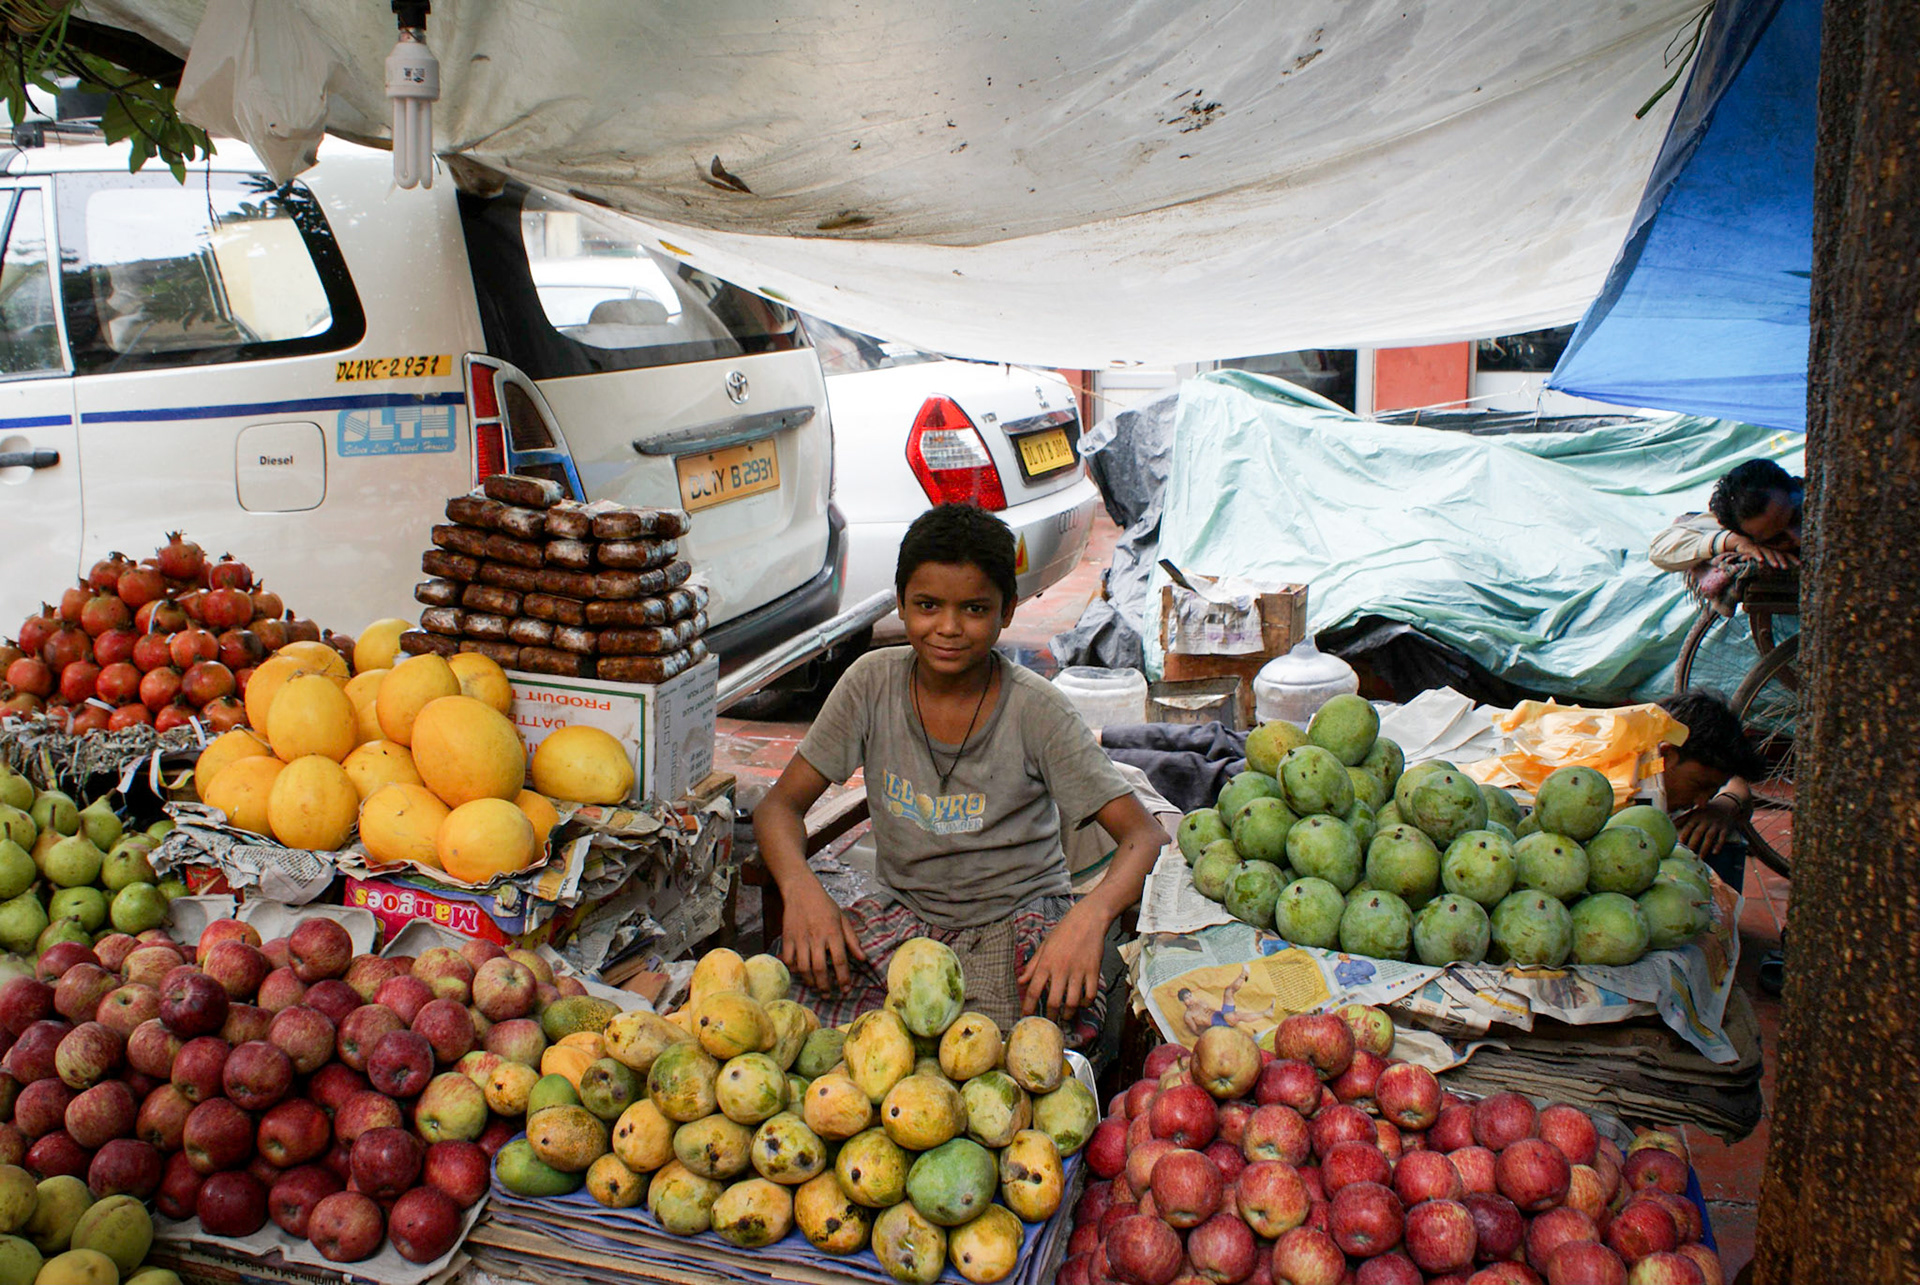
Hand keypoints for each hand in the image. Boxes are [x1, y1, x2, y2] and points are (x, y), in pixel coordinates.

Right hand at [779, 882, 866, 994]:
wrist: (801, 890)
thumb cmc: (825, 905)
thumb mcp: (843, 919)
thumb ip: (852, 940)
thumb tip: (863, 958)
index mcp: (832, 932)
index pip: (840, 960)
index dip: (843, 978)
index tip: (846, 990)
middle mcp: (816, 937)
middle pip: (820, 968)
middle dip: (825, 986)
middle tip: (829, 995)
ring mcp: (800, 938)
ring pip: (804, 967)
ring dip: (810, 981)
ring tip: (816, 987)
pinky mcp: (787, 938)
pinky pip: (789, 959)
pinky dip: (793, 970)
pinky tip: (800, 974)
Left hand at [1018, 900, 1108, 1022]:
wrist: (1087, 920)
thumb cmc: (1063, 932)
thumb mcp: (1043, 946)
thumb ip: (1032, 965)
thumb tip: (1021, 981)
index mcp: (1046, 963)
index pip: (1033, 990)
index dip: (1028, 1007)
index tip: (1026, 1017)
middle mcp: (1060, 969)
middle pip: (1053, 1002)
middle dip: (1049, 1017)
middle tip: (1048, 1023)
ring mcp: (1078, 971)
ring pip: (1072, 1002)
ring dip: (1068, 1014)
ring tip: (1065, 1017)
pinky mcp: (1093, 971)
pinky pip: (1090, 994)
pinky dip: (1086, 1003)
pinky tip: (1082, 1003)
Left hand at [1676, 797, 1737, 856]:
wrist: (1726, 804)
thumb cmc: (1705, 811)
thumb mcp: (1693, 812)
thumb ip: (1681, 819)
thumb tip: (1667, 824)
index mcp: (1695, 817)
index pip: (1687, 828)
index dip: (1683, 837)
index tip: (1677, 847)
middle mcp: (1705, 820)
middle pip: (1697, 833)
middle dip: (1692, 845)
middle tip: (1687, 856)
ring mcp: (1716, 824)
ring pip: (1709, 837)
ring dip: (1704, 848)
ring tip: (1700, 859)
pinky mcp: (1726, 828)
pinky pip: (1722, 837)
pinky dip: (1719, 845)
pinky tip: (1714, 853)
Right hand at [1726, 533, 1798, 568]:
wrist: (1742, 542)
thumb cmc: (1757, 550)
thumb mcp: (1768, 555)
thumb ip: (1775, 560)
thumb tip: (1784, 568)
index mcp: (1775, 550)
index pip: (1786, 554)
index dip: (1793, 559)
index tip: (1800, 564)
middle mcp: (1769, 548)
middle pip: (1778, 554)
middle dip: (1782, 561)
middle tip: (1785, 568)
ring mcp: (1760, 547)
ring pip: (1768, 553)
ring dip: (1772, 560)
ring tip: (1776, 566)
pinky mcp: (1751, 548)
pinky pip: (1755, 552)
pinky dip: (1758, 556)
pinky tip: (1761, 561)